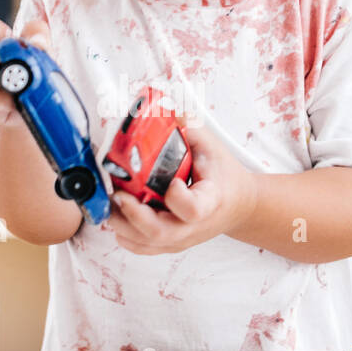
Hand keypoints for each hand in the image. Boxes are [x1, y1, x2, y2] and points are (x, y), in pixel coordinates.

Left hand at [107, 118, 256, 255]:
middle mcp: (194, 226)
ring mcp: (180, 239)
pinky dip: (123, 234)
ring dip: (122, 223)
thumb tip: (159, 102)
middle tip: (119, 193)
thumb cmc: (222, 173)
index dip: (176, 198)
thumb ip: (186, 126)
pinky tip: (118, 214)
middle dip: (133, 215)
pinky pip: (140, 247)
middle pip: (160, 232)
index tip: (170, 182)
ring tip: (113, 199)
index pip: (192, 210)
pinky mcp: (169, 245)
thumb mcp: (211, 145)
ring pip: (145, 243)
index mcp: (210, 200)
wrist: (238, 204)